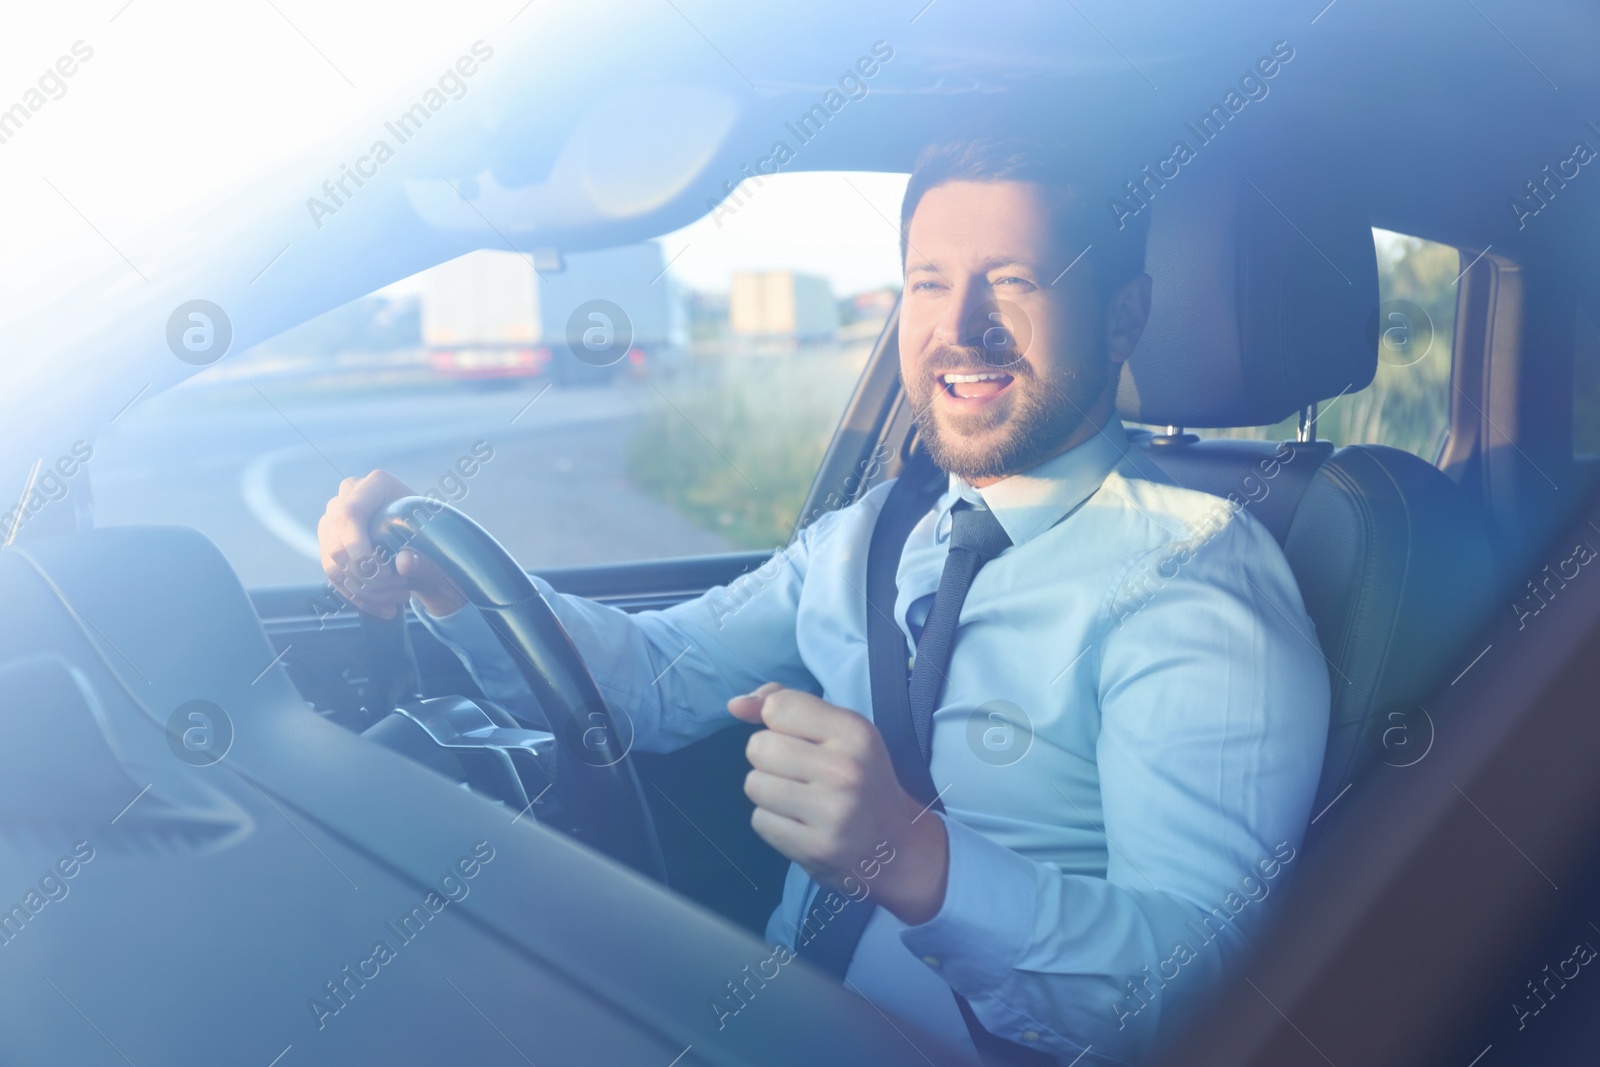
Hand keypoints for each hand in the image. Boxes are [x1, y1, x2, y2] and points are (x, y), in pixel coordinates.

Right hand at [317, 470, 465, 618]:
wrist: (429, 545)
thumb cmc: (436, 538)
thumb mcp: (439, 546)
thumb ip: (424, 555)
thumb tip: (404, 563)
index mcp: (377, 484)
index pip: (350, 514)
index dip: (358, 547)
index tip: (381, 574)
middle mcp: (348, 497)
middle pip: (337, 545)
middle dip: (369, 578)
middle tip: (404, 589)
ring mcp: (334, 521)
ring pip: (334, 566)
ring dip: (368, 592)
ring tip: (402, 598)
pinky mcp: (330, 544)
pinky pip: (335, 578)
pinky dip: (361, 598)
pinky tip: (387, 609)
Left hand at [729, 683, 948, 924]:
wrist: (894, 846)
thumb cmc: (859, 778)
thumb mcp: (838, 731)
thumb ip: (787, 705)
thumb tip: (736, 705)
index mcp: (855, 732)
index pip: (778, 707)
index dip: (777, 722)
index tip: (799, 738)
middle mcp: (846, 770)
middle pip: (758, 747)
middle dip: (769, 760)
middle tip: (800, 774)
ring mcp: (832, 812)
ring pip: (754, 785)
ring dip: (769, 793)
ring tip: (801, 801)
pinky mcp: (816, 849)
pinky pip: (760, 821)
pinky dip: (773, 823)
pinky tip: (801, 825)